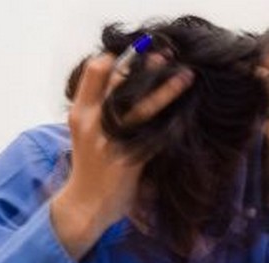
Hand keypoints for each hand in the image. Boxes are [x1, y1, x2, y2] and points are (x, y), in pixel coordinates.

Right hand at [51, 54, 193, 259]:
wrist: (84, 205)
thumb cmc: (89, 166)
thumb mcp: (84, 132)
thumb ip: (97, 108)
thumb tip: (120, 81)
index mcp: (80, 112)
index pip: (95, 70)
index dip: (117, 57)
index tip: (137, 51)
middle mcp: (93, 123)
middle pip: (119, 82)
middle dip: (144, 66)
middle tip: (165, 56)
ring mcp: (111, 141)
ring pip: (141, 107)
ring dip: (166, 90)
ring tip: (185, 77)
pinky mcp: (130, 161)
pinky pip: (155, 137)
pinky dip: (172, 125)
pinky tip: (187, 116)